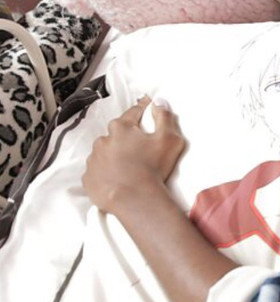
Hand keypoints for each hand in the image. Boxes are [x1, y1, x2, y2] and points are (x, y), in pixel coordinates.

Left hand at [83, 97, 186, 214]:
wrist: (134, 200)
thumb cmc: (153, 168)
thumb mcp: (169, 139)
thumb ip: (165, 117)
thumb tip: (158, 101)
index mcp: (121, 128)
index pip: (133, 112)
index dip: (143, 109)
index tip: (147, 105)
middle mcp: (103, 140)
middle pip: (116, 134)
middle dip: (126, 137)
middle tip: (140, 149)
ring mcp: (93, 160)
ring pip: (104, 152)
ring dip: (114, 156)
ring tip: (129, 168)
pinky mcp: (88, 178)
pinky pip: (97, 171)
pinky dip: (106, 173)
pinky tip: (118, 180)